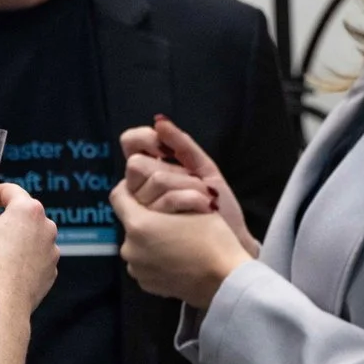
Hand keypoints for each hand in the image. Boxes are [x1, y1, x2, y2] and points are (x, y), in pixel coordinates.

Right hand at [0, 184, 57, 313]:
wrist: (1, 306)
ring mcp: (50, 255)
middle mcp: (46, 229)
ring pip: (25, 242)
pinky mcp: (48, 277)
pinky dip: (14, 264)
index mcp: (29, 211)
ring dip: (5, 243)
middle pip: (19, 217)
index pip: (11, 191)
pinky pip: (29, 264)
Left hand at [111, 182, 251, 308]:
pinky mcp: (146, 285)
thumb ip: (166, 195)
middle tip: (170, 218)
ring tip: (177, 240)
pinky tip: (177, 259)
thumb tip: (156, 191)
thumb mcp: (193, 204)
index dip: (130, 188)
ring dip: (151, 240)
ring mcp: (137, 269)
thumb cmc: (213, 238)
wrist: (226, 281)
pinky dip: (156, 259)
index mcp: (138, 225)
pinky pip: (145, 264)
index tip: (145, 189)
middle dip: (146, 218)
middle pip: (131, 223)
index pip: (118, 196)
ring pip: (138, 244)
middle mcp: (129, 248)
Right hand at [121, 116, 258, 256]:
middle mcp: (141, 192)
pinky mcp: (148, 230)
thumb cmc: (220, 209)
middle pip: (137, 165)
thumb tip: (159, 121)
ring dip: (185, 186)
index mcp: (152, 173)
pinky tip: (203, 209)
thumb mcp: (205, 172)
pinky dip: (187, 199)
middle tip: (199, 185)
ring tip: (206, 202)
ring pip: (152, 183)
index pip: (130, 145)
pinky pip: (159, 203)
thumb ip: (183, 146)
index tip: (163, 148)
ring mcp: (144, 212)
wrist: (233, 242)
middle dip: (173, 171)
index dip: (141, 140)